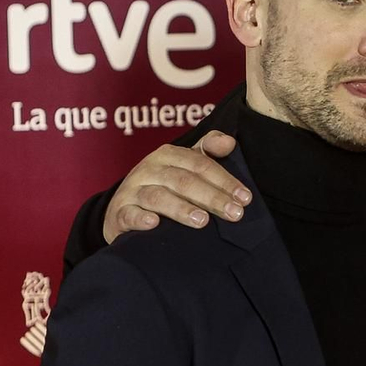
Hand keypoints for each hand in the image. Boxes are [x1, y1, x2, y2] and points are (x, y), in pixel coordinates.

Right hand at [102, 130, 249, 242]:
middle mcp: (149, 169)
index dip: (224, 180)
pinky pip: (129, 215)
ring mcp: (132, 191)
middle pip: (183, 181)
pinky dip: (141, 219)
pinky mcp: (119, 213)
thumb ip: (208, 151)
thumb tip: (230, 142)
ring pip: (157, 197)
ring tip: (202, 221)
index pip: (200, 164)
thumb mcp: (185, 165)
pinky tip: (154, 224)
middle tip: (234, 213)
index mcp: (167, 155)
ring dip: (180, 209)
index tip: (245, 198)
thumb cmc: (164, 186)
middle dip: (211, 197)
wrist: (123, 209)